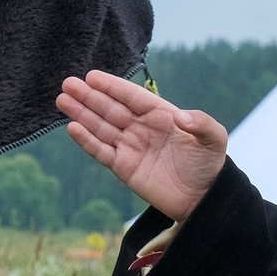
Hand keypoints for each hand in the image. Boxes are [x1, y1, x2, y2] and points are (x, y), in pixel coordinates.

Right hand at [56, 70, 225, 223]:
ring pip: (101, 127)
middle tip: (68, 84)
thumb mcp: (214, 139)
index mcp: (160, 114)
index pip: (131, 96)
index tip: (91, 76)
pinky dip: (87, 141)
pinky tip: (73, 128)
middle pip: (110, 109)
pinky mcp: (124, 167)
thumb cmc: (210, 164)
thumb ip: (202, 123)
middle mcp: (142, 128)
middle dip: (89, 96)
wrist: (203, 198)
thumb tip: (180, 116)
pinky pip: (101, 151)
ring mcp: (131, 147)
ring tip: (62, 101)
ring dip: (82, 114)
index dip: (111, 86)